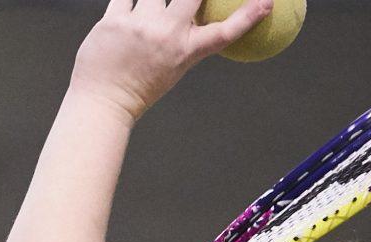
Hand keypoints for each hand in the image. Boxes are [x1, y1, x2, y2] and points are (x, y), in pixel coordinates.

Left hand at [70, 0, 272, 121]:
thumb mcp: (175, 65)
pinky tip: (129, 8)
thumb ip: (187, 35)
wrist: (104, 102)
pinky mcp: (113, 21)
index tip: (266, 2)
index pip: (226, 32)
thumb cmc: (141, 85)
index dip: (249, 16)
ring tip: (149, 13)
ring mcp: (140, 26)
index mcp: (188, 51)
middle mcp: (167, 35)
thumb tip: (199, 11)